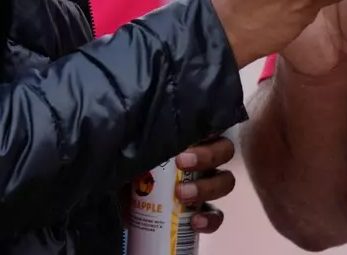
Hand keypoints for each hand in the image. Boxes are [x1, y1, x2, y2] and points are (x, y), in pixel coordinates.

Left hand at [119, 137, 234, 233]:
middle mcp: (204, 159)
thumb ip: (139, 142)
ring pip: (226, 181)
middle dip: (207, 156)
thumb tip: (133, 134)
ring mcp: (206, 186)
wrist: (120, 203)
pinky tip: (195, 222)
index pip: (211, 125)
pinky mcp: (202, 213)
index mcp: (191, 138)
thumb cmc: (130, 167)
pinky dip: (210, 219)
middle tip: (181, 163)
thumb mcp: (132, 150)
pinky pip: (217, 215)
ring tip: (181, 194)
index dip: (208, 128)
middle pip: (225, 151)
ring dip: (207, 187)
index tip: (188, 136)